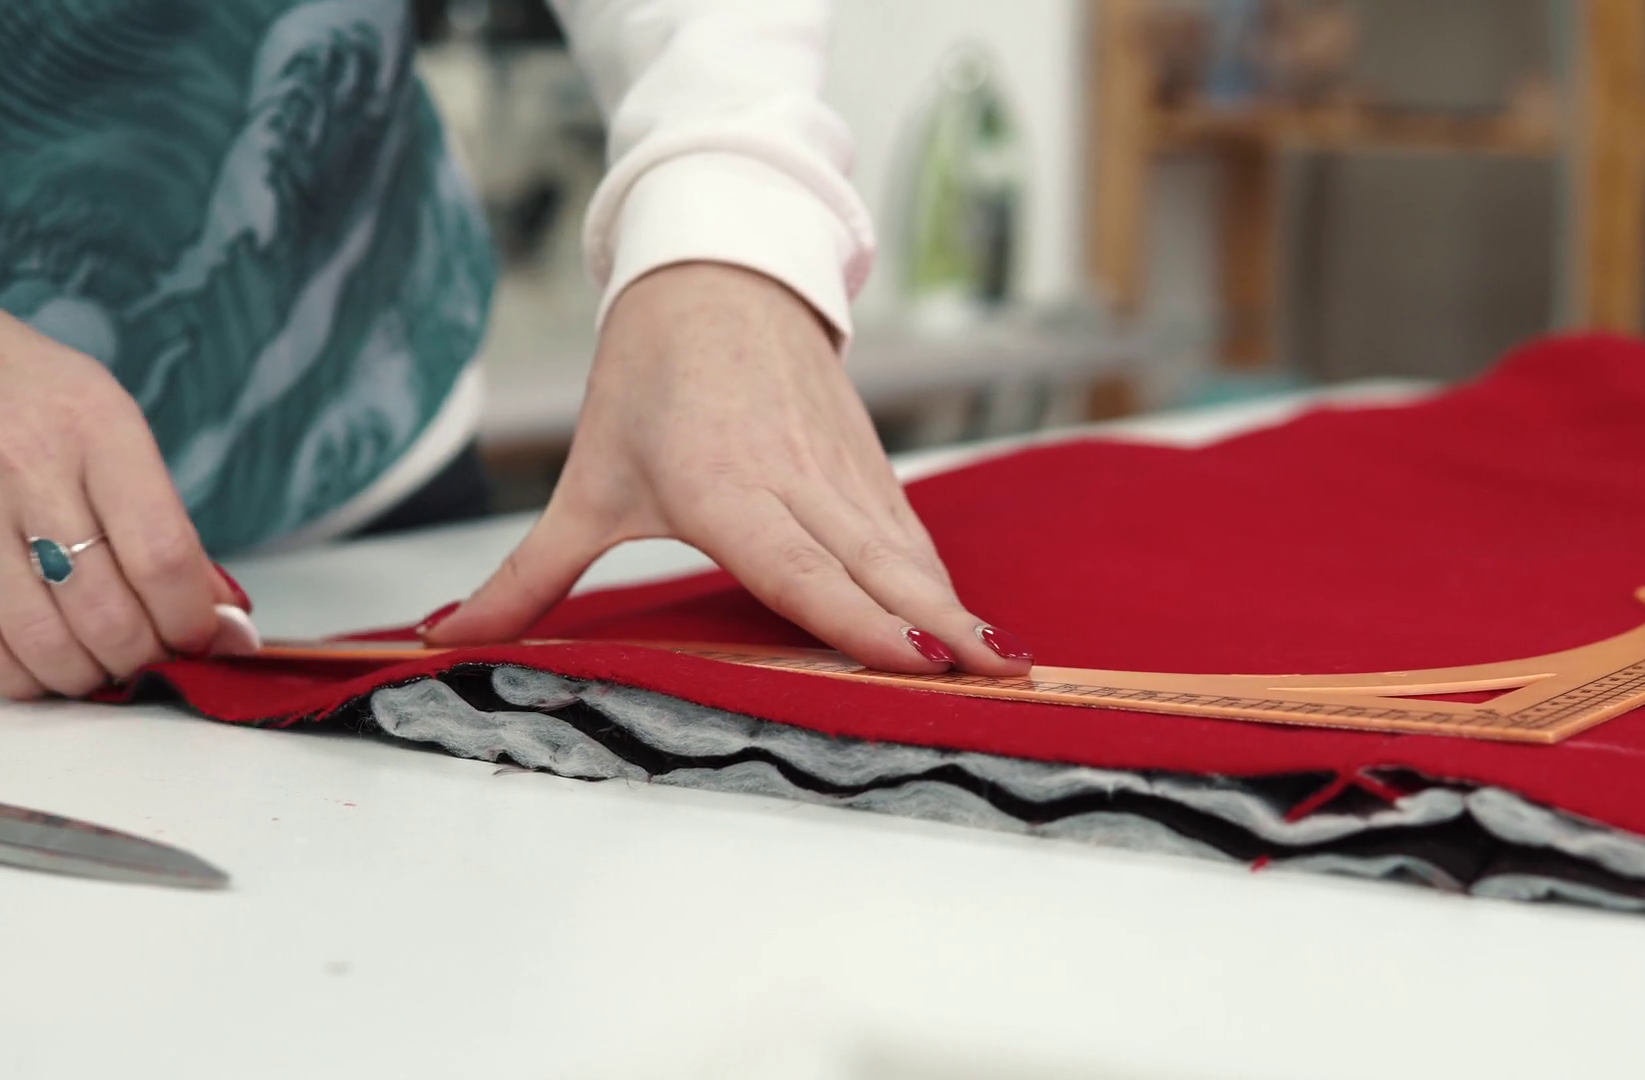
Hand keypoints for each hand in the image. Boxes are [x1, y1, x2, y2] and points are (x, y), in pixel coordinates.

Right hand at [0, 313, 243, 698]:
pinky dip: (28, 673)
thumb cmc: (45, 403)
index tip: (210, 638)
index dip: (193, 619)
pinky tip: (50, 660)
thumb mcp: (118, 433)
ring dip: (89, 675)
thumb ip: (170, 526)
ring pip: (43, 641)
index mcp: (95, 429)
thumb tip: (222, 620)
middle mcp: (27, 466)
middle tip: (160, 656)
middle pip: (106, 611)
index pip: (162, 556)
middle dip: (146, 657)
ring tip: (108, 663)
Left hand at [423, 262, 1032, 674]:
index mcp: (723, 487)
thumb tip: (448, 639)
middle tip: (1003, 676)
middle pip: (878, 566)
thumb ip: (528, 575)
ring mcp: (841, 468)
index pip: (799, 567)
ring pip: (907, 549)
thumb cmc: (647, 377)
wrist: (716, 271)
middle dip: (942, 626)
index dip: (856, 617)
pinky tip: (971, 617)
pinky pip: (909, 529)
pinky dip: (942, 575)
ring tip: (1012, 658)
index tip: (913, 657)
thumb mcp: (587, 480)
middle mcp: (794, 479)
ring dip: (959, 605)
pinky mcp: (868, 459)